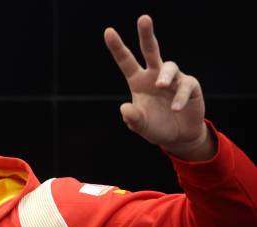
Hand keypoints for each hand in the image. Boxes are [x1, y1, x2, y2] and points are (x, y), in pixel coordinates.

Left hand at [104, 15, 215, 160]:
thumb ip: (132, 119)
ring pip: (169, 66)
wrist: (179, 137)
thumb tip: (124, 108)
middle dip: (147, 34)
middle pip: (150, 50)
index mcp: (138, 81)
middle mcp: (154, 76)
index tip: (108, 31)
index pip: (126, 61)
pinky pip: (185, 86)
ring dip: (164, 75)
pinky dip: (179, 97)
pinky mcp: (190, 85)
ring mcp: (173, 79)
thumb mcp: (140, 126)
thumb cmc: (156, 127)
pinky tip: (175, 109)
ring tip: (160, 86)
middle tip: (143, 18)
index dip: (117, 47)